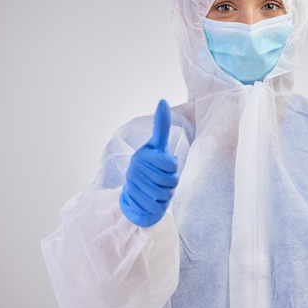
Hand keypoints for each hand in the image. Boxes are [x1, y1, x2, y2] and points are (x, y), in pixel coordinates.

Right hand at [120, 99, 178, 226]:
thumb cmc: (152, 165)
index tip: (168, 166)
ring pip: (165, 195)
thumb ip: (161, 125)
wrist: (135, 191)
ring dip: (167, 196)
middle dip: (172, 184)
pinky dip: (159, 207)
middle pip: (171, 182)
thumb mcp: (158, 145)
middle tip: (166, 182)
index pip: (172, 165)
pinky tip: (154, 201)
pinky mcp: (133, 201)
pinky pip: (156, 207)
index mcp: (143, 155)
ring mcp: (133, 185)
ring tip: (160, 190)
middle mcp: (135, 168)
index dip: (174, 169)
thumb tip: (163, 100)